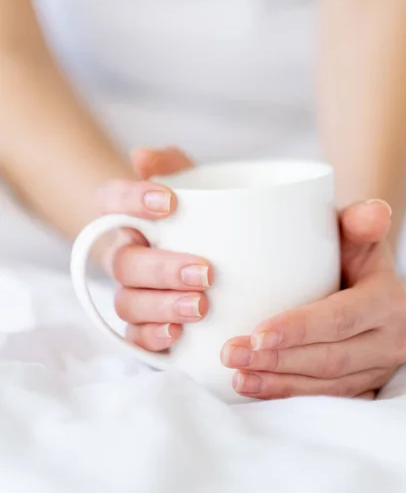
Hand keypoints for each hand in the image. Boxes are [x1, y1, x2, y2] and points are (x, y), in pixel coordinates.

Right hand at [97, 147, 213, 351]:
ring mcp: (133, 293)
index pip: (111, 201)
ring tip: (202, 305)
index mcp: (130, 219)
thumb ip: (173, 164)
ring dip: (163, 305)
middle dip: (162, 268)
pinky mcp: (144, 327)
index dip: (131, 200)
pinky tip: (179, 335)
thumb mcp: (194, 186)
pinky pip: (135, 337)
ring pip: (128, 302)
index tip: (169, 201)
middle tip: (206, 271)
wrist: (206, 254)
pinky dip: (153, 336)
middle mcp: (125, 257)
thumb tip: (143, 155)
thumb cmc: (197, 219)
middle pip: (124, 263)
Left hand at [221, 200, 405, 399]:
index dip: (300, 329)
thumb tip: (375, 212)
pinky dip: (287, 395)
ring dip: (278, 384)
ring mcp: (378, 368)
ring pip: (326, 386)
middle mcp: (391, 340)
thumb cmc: (345, 248)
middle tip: (232, 354)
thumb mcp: (351, 229)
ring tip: (236, 375)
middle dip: (278, 361)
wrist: (355, 276)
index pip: (341, 319)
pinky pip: (325, 399)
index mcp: (388, 300)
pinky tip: (254, 388)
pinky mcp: (362, 386)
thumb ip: (359, 219)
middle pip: (330, 359)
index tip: (257, 333)